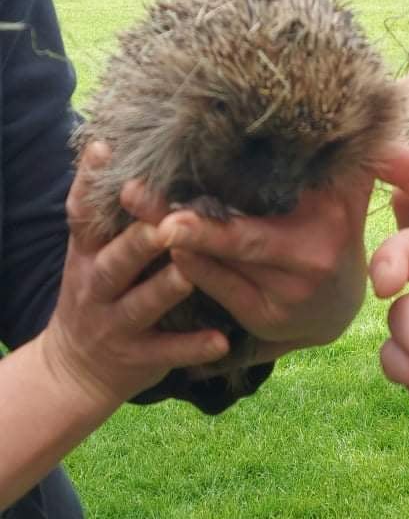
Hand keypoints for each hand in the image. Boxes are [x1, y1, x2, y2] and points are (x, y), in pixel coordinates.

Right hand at [39, 143, 228, 405]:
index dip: (89, 182)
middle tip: (165, 222)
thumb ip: (113, 219)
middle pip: (114, 260)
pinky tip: (221, 341)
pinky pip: (168, 351)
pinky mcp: (137, 357)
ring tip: (190, 274)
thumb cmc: (99, 296)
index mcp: (88, 255)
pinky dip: (193, 346)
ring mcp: (115, 324)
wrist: (76, 370)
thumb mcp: (93, 257)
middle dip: (138, 241)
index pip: (84, 215)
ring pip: (140, 305)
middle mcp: (96, 287)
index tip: (106, 149)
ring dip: (166, 288)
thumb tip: (128, 156)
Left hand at [122, 74, 408, 363]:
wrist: (333, 307)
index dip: (244, 175)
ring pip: (217, 263)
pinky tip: (156, 237)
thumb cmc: (335, 233)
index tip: (196, 160)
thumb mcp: (356, 188)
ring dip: (170, 235)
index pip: (291, 187)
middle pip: (238, 235)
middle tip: (134, 192)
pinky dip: (183, 262)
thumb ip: (374, 138)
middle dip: (181, 216)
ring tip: (132, 203)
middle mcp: (314, 258)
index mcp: (337, 216)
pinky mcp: (261, 317)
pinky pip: (213, 287)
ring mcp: (286, 293)